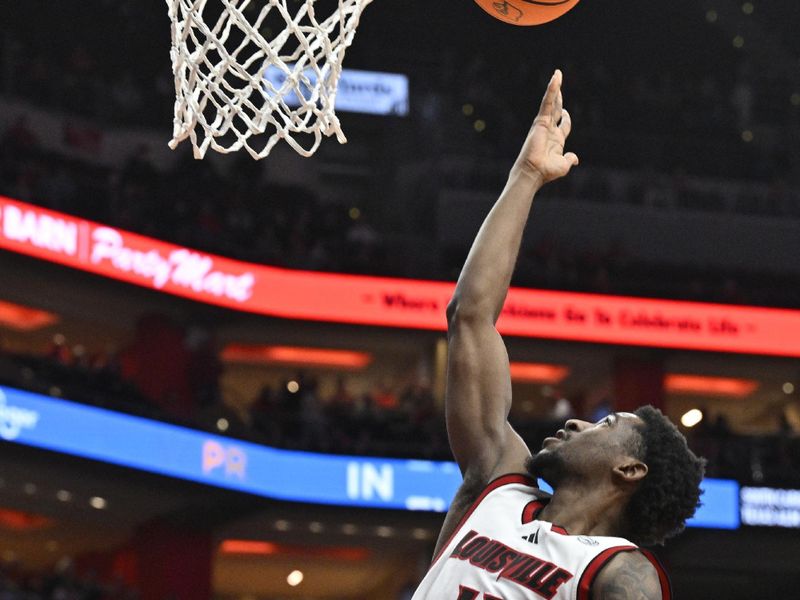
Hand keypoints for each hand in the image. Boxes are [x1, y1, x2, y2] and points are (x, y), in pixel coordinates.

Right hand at [514, 69, 578, 184]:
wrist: (534, 172)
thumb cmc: (546, 172)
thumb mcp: (563, 165)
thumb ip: (569, 159)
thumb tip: (575, 158)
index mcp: (556, 140)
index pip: (563, 125)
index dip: (566, 118)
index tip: (566, 113)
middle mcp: (549, 130)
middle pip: (556, 109)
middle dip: (558, 96)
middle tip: (558, 83)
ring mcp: (544, 124)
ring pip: (551, 102)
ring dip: (554, 87)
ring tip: (558, 73)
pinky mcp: (540, 121)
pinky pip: (547, 103)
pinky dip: (551, 91)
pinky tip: (555, 79)